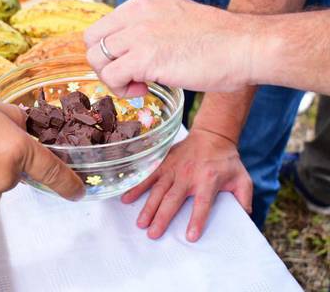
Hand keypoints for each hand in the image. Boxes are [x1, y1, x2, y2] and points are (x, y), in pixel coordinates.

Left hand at [85, 0, 257, 96]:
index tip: (132, 63)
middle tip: (127, 76)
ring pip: (96, 57)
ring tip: (138, 85)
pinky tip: (143, 90)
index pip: (107, 24)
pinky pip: (110, 75)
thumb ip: (153, 27)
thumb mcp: (179, 20)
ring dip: (112, 78)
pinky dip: (121, 89)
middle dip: (104, 62)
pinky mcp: (145, 56)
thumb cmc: (220, 42)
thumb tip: (132, 51)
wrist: (247, 47)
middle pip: (92, 39)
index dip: (113, 49)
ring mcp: (140, 32)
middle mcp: (138, 10)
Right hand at [121, 128, 252, 241]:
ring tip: (140, 223)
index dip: (197, 219)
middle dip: (162, 217)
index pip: (203, 203)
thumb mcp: (243, 178)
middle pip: (174, 199)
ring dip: (148, 207)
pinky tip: (126, 198)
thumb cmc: (227, 161)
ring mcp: (174, 169)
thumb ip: (244, 198)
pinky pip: (149, 176)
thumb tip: (245, 218)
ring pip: (158, 190)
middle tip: (153, 234)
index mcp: (209, 180)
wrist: (212, 136)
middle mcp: (189, 175)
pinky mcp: (163, 163)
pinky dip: (137, 186)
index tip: (190, 236)